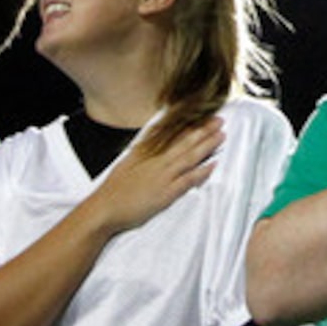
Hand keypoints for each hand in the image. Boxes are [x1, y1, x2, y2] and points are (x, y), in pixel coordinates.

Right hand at [93, 116, 223, 235]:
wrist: (105, 208)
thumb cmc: (114, 189)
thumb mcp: (127, 162)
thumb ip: (142, 150)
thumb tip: (151, 139)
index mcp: (148, 153)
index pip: (172, 135)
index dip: (190, 126)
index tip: (203, 117)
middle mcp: (157, 161)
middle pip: (185, 142)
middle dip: (204, 130)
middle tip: (220, 120)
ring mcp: (162, 176)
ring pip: (189, 157)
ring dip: (207, 145)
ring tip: (221, 135)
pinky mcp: (165, 193)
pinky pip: (187, 180)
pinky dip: (201, 171)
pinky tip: (213, 164)